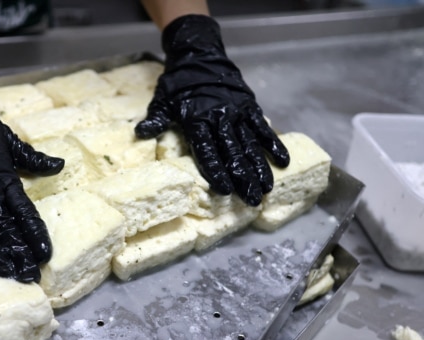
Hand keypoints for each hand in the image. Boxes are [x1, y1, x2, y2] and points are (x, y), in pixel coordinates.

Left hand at [135, 15, 288, 205]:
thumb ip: (156, 120)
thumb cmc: (178, 84)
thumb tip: (140, 133)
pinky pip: (263, 128)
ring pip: (250, 144)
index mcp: (196, 121)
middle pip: (232, 153)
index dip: (216, 172)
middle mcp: (219, 119)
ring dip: (260, 167)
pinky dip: (274, 144)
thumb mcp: (162, 101)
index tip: (225, 190)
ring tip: (266, 188)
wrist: (199, 55)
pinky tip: (283, 162)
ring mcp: (237, 113)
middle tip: (252, 200)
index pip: (207, 152)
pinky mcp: (250, 107)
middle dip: (243, 178)